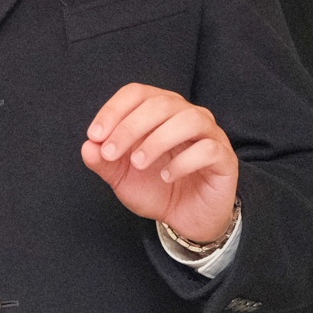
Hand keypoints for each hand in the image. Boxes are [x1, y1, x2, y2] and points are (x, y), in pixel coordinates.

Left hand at [81, 84, 237, 244]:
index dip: (113, 110)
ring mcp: (209, 134)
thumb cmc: (155, 189)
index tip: (95, 136)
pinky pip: (208, 149)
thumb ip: (103, 161)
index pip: (136, 93)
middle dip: (130, 127)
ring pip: (188, 120)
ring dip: (157, 140)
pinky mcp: (224, 158)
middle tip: (111, 153)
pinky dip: (183, 161)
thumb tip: (88, 146)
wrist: (185, 219)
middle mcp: (186, 115)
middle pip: (160, 103)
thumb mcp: (121, 177)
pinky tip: (166, 176)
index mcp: (160, 111)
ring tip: (138, 163)